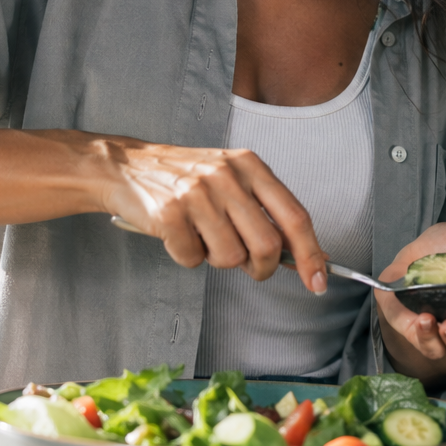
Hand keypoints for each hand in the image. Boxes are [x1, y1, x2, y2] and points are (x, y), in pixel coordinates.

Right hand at [98, 136, 327, 293]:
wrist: (126, 167)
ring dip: (216, 259)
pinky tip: (177, 234)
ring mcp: (197, 193)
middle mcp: (226, 175)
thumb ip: (267, 212)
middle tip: (247, 266)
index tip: (318, 281)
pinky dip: (186, 257)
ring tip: (201, 236)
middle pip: (266, 244)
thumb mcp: (232, 181)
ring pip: (229, 257)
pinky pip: (192, 259)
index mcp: (249, 165)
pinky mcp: (169, 213)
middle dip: (261, 268)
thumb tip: (308, 254)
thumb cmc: (185, 179)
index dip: (310, 254)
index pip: (294, 216)